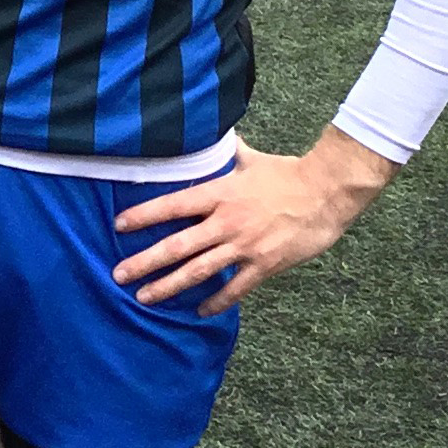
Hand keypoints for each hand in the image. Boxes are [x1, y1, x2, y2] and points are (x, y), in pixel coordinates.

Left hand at [110, 127, 397, 314]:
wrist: (328, 193)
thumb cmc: (289, 173)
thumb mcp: (253, 160)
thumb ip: (229, 153)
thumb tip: (218, 136)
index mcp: (220, 194)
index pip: (173, 205)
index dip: (144, 215)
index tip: (119, 226)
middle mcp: (226, 222)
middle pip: (177, 245)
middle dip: (145, 262)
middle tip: (119, 275)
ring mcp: (244, 246)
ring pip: (198, 271)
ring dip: (169, 286)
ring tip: (145, 297)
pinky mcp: (264, 265)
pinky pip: (234, 289)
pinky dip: (215, 301)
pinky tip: (198, 311)